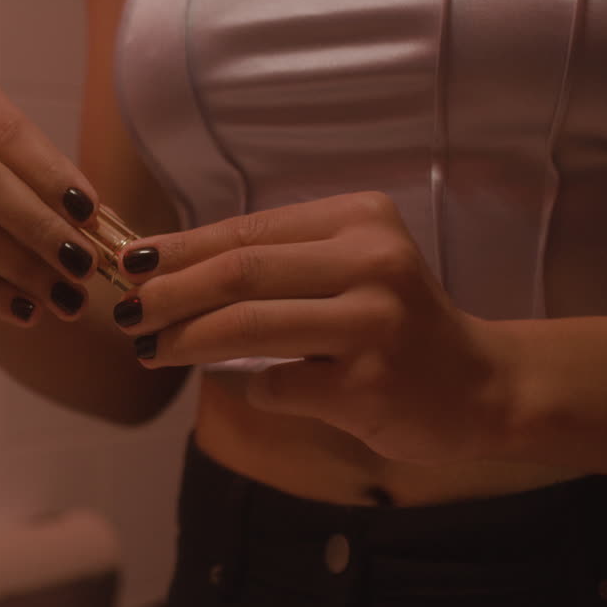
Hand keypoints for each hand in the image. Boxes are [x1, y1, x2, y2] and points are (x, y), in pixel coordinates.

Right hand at [0, 66, 101, 324]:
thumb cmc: (4, 179)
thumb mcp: (33, 171)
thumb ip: (62, 193)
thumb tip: (104, 231)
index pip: (9, 134)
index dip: (52, 177)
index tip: (91, 216)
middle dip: (38, 228)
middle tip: (83, 265)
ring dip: (19, 267)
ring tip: (65, 296)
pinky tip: (27, 310)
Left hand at [112, 191, 510, 462]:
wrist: (479, 387)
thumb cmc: (395, 323)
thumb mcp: (348, 268)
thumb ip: (276, 263)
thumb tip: (166, 268)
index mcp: (360, 218)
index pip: (247, 229)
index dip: (179, 248)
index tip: (129, 264)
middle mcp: (372, 260)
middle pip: (239, 272)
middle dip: (168, 293)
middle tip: (127, 313)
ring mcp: (374, 323)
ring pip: (247, 326)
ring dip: (184, 340)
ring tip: (150, 349)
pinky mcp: (369, 384)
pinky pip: (277, 385)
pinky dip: (249, 387)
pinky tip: (244, 388)